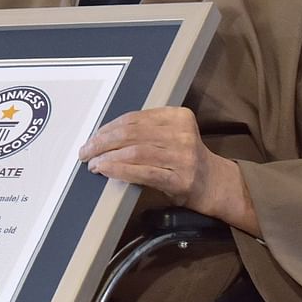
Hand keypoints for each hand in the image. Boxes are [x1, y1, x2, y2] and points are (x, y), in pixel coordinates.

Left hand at [78, 106, 259, 236]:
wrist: (215, 185)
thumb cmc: (186, 159)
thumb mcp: (172, 134)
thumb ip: (146, 130)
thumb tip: (105, 134)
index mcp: (179, 117)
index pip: (134, 118)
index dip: (108, 127)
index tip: (94, 136)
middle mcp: (182, 134)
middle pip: (131, 133)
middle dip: (102, 142)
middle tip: (86, 150)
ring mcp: (182, 157)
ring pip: (134, 152)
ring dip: (107, 157)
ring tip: (93, 163)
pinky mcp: (179, 179)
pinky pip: (142, 172)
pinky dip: (119, 170)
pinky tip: (106, 170)